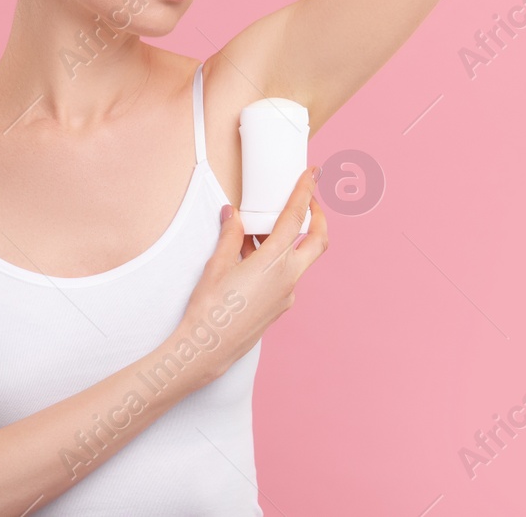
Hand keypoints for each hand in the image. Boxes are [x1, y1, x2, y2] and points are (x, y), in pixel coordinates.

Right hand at [179, 164, 329, 380]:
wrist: (206, 350)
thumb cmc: (209, 309)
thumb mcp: (216, 265)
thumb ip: (230, 235)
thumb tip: (231, 214)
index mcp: (275, 262)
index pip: (296, 218)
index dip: (305, 193)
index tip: (312, 174)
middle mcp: (289, 278)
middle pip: (318, 241)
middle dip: (318, 218)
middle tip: (308, 202)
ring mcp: (287, 295)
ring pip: (300, 259)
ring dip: (289, 241)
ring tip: (258, 231)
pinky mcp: (280, 307)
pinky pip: (286, 276)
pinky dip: (276, 262)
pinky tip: (250, 259)